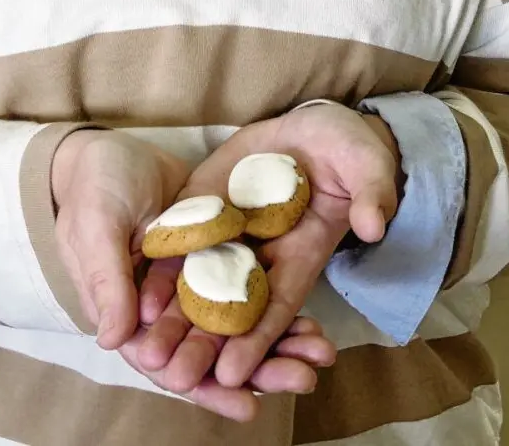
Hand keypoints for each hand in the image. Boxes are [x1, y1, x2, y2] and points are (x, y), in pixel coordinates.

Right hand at [53, 130, 333, 420]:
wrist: (116, 150)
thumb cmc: (95, 188)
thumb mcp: (97, 227)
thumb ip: (107, 281)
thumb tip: (115, 342)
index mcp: (130, 312)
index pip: (167, 362)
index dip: (205, 385)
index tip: (247, 403)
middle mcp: (165, 309)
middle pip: (212, 351)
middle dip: (258, 370)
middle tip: (303, 379)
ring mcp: (194, 286)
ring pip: (237, 327)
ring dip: (277, 344)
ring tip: (320, 354)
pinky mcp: (218, 260)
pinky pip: (249, 291)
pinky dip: (276, 308)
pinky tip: (312, 322)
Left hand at [138, 102, 402, 396]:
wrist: (311, 129)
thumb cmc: (346, 149)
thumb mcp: (367, 164)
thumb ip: (372, 192)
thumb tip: (374, 223)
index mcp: (302, 252)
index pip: (279, 304)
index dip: (258, 339)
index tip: (232, 373)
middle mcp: (261, 254)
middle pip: (232, 308)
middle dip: (205, 345)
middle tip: (176, 379)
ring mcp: (229, 233)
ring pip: (198, 285)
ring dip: (173, 320)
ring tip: (145, 353)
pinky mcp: (203, 209)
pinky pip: (179, 244)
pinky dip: (159, 273)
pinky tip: (134, 298)